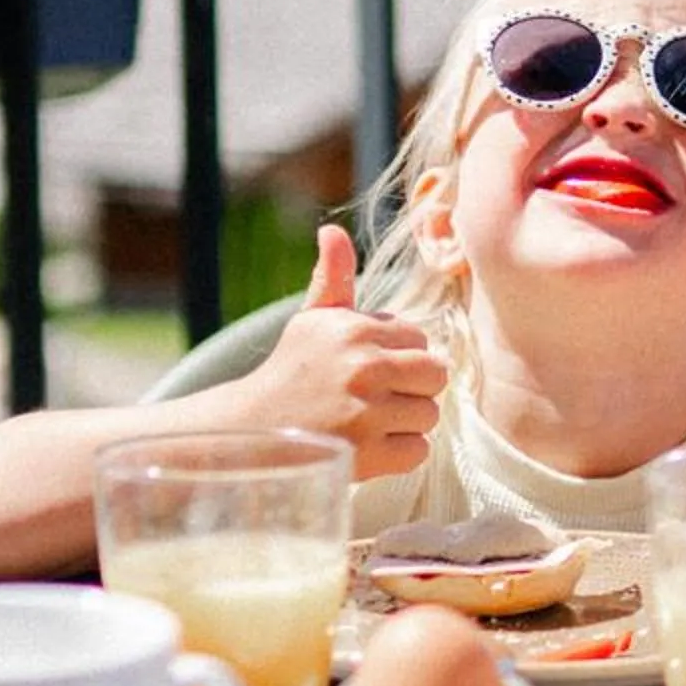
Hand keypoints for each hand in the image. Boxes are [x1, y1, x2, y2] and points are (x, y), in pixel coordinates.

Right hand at [217, 224, 445, 481]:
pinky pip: (418, 450)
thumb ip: (333, 277)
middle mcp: (363, 368)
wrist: (251, 433)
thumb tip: (332, 230)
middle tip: (380, 396)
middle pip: (434, 375)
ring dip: (406, 421)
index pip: (418, 338)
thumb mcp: (311, 321)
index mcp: (353, 330)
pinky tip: (370, 445)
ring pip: (429, 414)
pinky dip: (400, 453)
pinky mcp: (368, 455)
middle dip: (413, 387)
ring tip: (370, 421)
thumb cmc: (290, 373)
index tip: (369, 367)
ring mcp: (366, 415)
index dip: (399, 353)